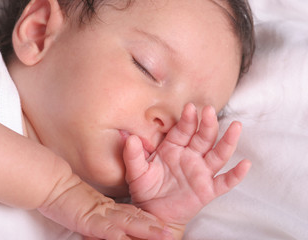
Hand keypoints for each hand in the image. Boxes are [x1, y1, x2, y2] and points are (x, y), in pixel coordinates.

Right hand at [38, 172, 172, 239]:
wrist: (51, 185)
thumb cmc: (64, 196)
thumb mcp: (85, 206)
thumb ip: (97, 212)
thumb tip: (106, 219)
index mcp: (106, 206)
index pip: (132, 214)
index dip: (148, 220)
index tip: (162, 225)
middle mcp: (107, 210)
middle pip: (135, 218)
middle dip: (154, 228)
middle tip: (171, 234)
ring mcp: (100, 214)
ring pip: (128, 223)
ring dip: (147, 230)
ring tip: (164, 235)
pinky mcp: (89, 219)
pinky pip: (107, 229)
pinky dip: (120, 236)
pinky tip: (129, 239)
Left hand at [123, 104, 250, 230]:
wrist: (152, 211)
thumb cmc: (145, 188)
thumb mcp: (136, 171)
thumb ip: (133, 155)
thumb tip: (129, 138)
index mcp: (174, 147)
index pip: (183, 130)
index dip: (187, 120)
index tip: (189, 108)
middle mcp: (190, 156)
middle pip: (203, 138)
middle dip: (207, 124)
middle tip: (209, 111)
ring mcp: (201, 172)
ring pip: (218, 154)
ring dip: (227, 142)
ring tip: (236, 126)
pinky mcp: (208, 190)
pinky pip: (224, 182)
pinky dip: (235, 174)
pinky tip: (245, 164)